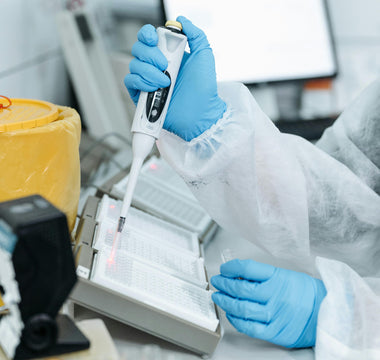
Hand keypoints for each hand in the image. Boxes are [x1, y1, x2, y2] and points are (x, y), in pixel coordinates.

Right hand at [124, 16, 225, 140]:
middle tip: (165, 65)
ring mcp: (148, 81)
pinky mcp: (142, 96)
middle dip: (149, 55)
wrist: (200, 113)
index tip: (153, 38)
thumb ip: (195, 34)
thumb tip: (181, 20)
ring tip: (166, 82)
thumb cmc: (204, 88)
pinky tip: (155, 88)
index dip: (146, 34)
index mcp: (167, 55)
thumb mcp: (204, 55)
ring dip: (149, 72)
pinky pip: (130, 82)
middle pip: (137, 49)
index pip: (148, 38)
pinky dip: (141, 82)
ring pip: (133, 65)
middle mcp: (155, 66)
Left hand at [211, 259, 325, 347]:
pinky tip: (231, 314)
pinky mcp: (275, 331)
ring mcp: (274, 314)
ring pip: (241, 308)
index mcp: (277, 277)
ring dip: (225, 302)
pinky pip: (249, 327)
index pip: (247, 268)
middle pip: (240, 289)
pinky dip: (236, 320)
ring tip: (218, 297)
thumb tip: (238, 276)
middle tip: (217, 282)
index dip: (231, 268)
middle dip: (223, 285)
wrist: (327, 312)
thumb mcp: (285, 275)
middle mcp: (274, 295)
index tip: (224, 269)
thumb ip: (263, 276)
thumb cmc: (305, 292)